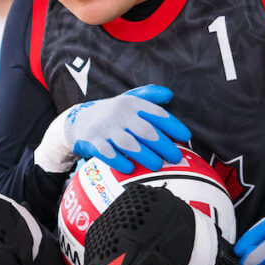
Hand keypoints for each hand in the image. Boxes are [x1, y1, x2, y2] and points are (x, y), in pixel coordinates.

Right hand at [35, 85, 191, 173]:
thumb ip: (149, 95)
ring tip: (158, 165)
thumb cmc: (112, 113)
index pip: (156, 113)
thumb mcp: (128, 99)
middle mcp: (119, 115)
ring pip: (129, 144)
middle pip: (145, 131)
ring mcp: (106, 129)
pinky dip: (120, 162)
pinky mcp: (93, 142)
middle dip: (163, 145)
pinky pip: (108, 154)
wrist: (78, 120)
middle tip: (176, 157)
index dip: (172, 125)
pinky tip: (131, 169)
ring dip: (145, 156)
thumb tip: (169, 94)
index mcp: (132, 104)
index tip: (186, 137)